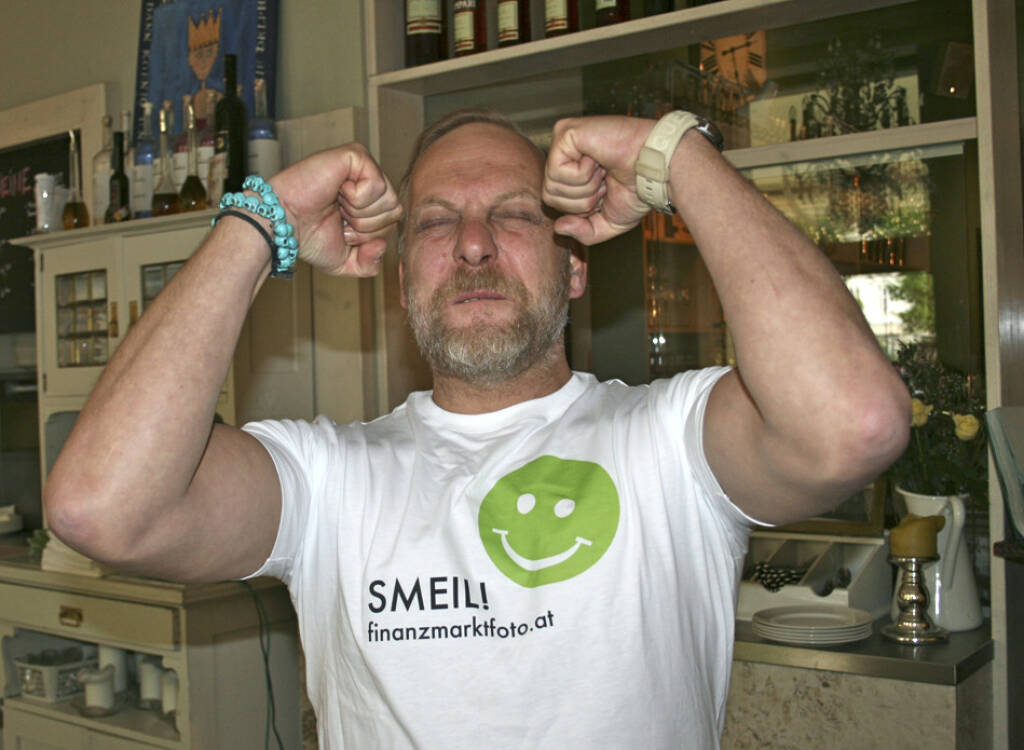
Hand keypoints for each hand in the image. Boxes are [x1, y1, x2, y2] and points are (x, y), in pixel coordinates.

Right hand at [269, 143, 401, 276]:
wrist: (283, 224)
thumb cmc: (308, 237)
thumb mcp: (346, 262)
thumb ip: (370, 263)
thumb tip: (383, 245)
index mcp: (369, 200)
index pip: (393, 221)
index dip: (370, 235)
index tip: (342, 230)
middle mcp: (367, 180)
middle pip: (395, 211)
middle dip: (366, 226)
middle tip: (339, 217)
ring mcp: (362, 165)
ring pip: (389, 199)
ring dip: (361, 213)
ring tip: (337, 205)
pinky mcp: (355, 155)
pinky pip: (377, 184)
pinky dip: (357, 199)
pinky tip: (338, 191)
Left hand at [542, 116, 653, 245]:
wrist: (655, 170)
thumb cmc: (637, 190)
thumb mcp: (608, 222)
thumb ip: (583, 232)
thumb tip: (558, 227)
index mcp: (572, 172)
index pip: (554, 202)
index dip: (580, 209)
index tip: (605, 193)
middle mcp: (564, 155)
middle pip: (550, 196)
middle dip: (581, 201)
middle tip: (605, 182)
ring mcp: (563, 142)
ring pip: (552, 185)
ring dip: (584, 188)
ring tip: (603, 171)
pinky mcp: (564, 133)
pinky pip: (557, 171)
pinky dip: (582, 175)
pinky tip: (598, 159)